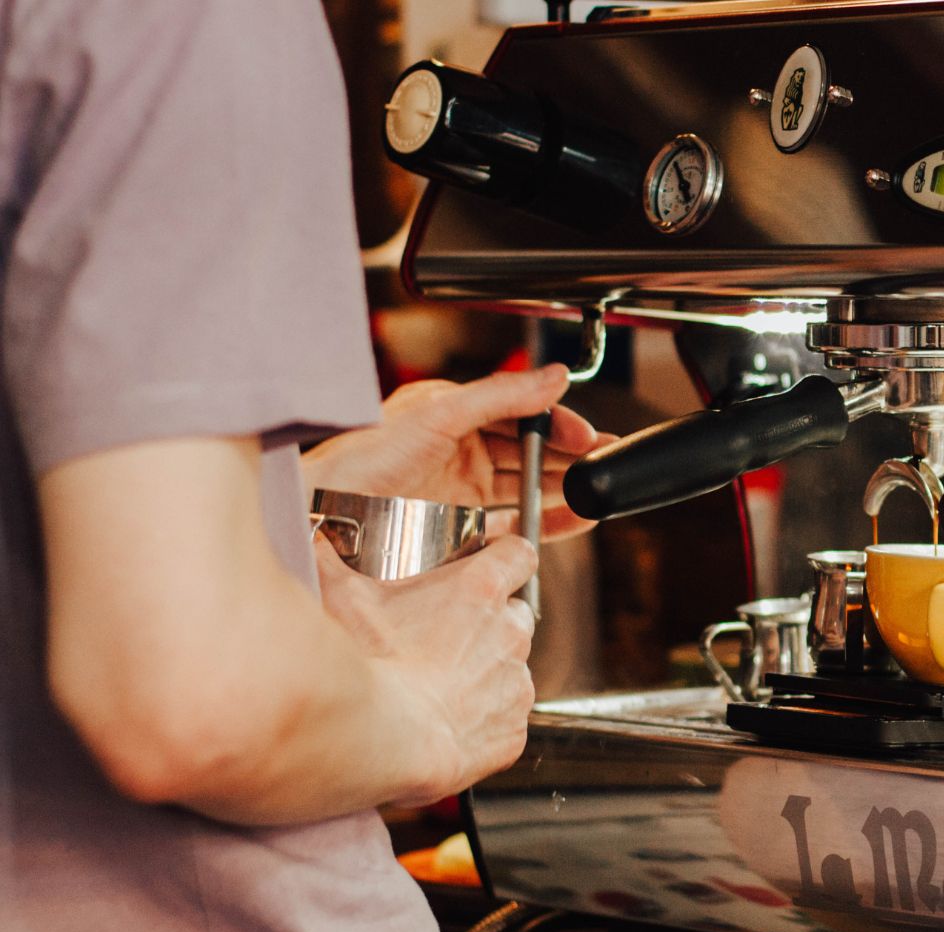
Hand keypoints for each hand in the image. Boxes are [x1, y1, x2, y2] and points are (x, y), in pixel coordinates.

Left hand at [302, 365, 615, 541]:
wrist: (324, 513)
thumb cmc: (363, 458)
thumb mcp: (439, 413)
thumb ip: (501, 395)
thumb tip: (553, 377)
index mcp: (454, 414)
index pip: (521, 413)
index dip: (557, 424)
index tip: (587, 436)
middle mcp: (460, 450)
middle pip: (530, 451)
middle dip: (570, 456)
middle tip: (605, 464)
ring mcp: (462, 491)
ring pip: (527, 488)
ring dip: (564, 490)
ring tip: (596, 492)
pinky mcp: (461, 529)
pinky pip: (515, 525)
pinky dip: (547, 524)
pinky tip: (573, 521)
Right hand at [315, 534, 537, 803]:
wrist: (378, 739)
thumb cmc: (366, 665)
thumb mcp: (340, 597)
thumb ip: (332, 561)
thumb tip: (316, 542)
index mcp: (480, 589)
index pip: (518, 555)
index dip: (506, 558)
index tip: (491, 563)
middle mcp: (508, 633)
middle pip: (513, 614)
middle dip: (488, 621)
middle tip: (445, 634)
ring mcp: (515, 684)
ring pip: (511, 668)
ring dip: (485, 672)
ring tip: (437, 685)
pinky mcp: (512, 732)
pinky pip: (505, 720)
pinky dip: (484, 721)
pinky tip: (446, 724)